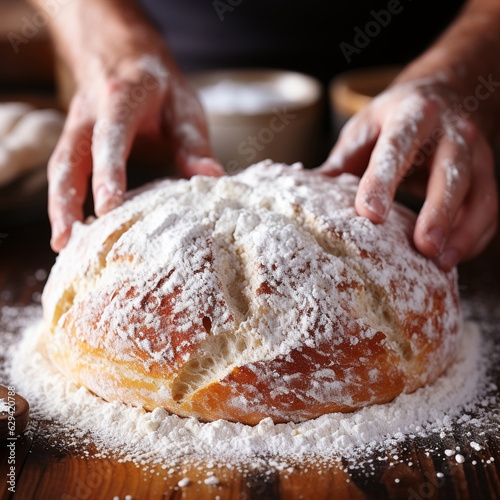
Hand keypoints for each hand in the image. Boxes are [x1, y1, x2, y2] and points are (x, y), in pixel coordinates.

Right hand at [46, 3, 221, 251]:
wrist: (124, 57)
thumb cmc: (158, 87)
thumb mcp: (183, 106)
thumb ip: (193, 143)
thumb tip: (213, 178)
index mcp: (120, 100)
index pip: (110, 138)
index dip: (108, 172)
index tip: (108, 207)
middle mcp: (89, 115)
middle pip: (69, 159)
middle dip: (66, 201)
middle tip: (67, 241)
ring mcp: (75, 128)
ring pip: (59, 169)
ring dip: (58, 207)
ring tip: (63, 245)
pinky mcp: (73, 141)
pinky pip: (64, 172)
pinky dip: (64, 200)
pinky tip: (72, 229)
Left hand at [318, 78, 497, 270]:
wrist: (443, 95)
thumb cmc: (395, 119)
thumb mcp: (365, 128)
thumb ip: (342, 161)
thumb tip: (307, 194)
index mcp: (411, 115)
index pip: (396, 148)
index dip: (382, 181)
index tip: (368, 214)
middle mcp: (450, 131)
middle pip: (450, 171)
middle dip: (438, 210)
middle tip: (424, 247)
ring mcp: (475, 152)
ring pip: (478, 192)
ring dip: (462, 230)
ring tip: (442, 262)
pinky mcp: (486, 173)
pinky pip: (489, 207)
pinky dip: (475, 235)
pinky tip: (454, 257)